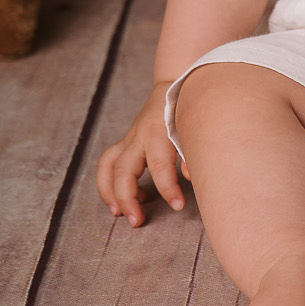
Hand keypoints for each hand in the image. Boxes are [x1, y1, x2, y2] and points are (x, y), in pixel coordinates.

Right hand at [96, 82, 184, 227]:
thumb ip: (192, 151)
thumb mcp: (195, 126)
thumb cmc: (189, 110)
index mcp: (159, 132)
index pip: (160, 166)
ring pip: (108, 166)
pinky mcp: (126, 142)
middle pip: (124, 170)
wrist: (176, 84)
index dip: (168, 188)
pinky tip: (127, 199)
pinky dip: (110, 183)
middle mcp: (139, 136)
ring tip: (118, 213)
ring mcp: (130, 139)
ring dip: (108, 191)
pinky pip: (108, 163)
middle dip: (128, 198)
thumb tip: (189, 177)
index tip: (178, 206)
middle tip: (137, 222)